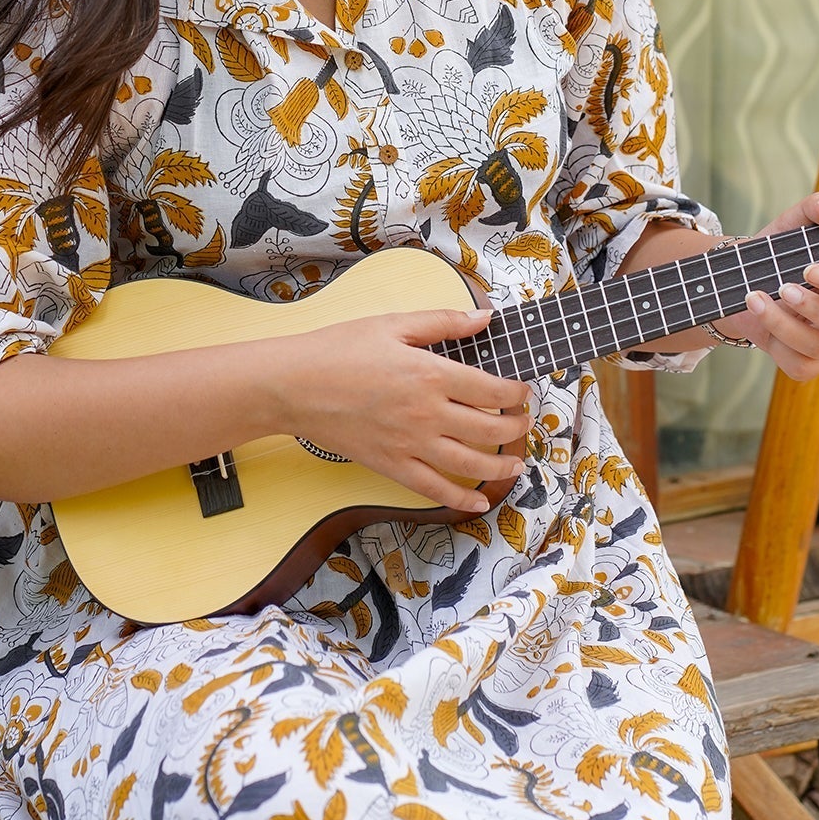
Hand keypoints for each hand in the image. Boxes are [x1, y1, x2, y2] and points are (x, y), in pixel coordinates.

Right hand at [272, 305, 530, 512]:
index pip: (492, 389)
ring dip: (501, 466)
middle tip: (524, 422)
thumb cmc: (338, 349)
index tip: (522, 391)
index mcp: (431, 374)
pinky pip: (434, 489)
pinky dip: (461, 499)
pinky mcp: (391, 466)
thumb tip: (484, 318)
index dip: (516, 393)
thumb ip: (443, 321)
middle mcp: (427, 414)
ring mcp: (410, 444)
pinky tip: (478, 502)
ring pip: (471, 463)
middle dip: (516, 427)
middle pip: (490, 428)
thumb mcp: (393, 323)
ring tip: (516, 462)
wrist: (294, 385)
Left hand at [719, 192, 818, 382]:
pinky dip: (776, 342)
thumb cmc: (778, 253)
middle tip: (785, 288)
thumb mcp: (792, 224)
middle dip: (818, 308)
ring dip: (784, 323)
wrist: (741, 279)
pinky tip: (759, 318)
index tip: (810, 267)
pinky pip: (799, 365)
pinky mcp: (804, 362)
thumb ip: (814, 209)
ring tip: (756, 297)